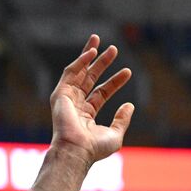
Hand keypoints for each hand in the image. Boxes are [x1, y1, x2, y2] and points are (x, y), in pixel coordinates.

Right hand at [48, 35, 134, 164]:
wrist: (77, 150)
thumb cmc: (94, 148)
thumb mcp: (115, 134)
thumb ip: (122, 119)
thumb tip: (130, 105)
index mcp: (87, 114)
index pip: (102, 92)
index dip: (115, 82)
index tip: (128, 71)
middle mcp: (76, 104)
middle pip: (89, 78)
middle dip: (101, 63)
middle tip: (114, 49)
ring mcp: (67, 98)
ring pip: (79, 71)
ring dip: (88, 54)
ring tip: (99, 40)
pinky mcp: (60, 94)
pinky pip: (70, 72)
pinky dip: (80, 60)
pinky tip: (91, 51)